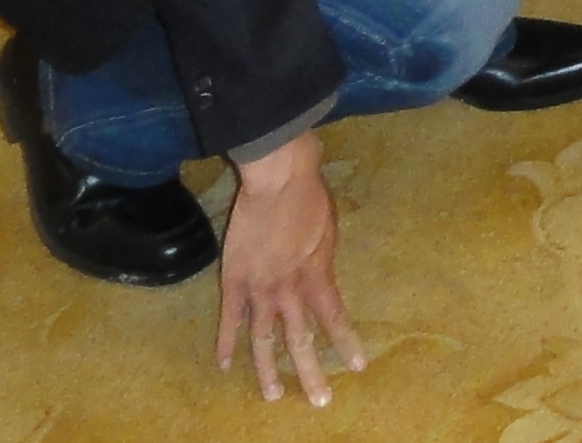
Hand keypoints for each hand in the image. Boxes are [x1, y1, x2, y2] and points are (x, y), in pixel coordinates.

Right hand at [215, 134, 363, 405]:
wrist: (279, 179)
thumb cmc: (311, 196)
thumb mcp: (329, 231)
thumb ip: (322, 261)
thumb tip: (320, 277)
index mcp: (319, 277)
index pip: (336, 319)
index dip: (346, 345)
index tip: (357, 368)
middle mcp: (291, 291)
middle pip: (301, 341)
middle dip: (311, 374)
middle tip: (319, 402)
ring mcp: (261, 290)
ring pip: (264, 341)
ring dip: (268, 371)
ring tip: (274, 395)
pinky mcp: (234, 281)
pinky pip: (229, 320)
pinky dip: (226, 343)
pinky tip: (224, 365)